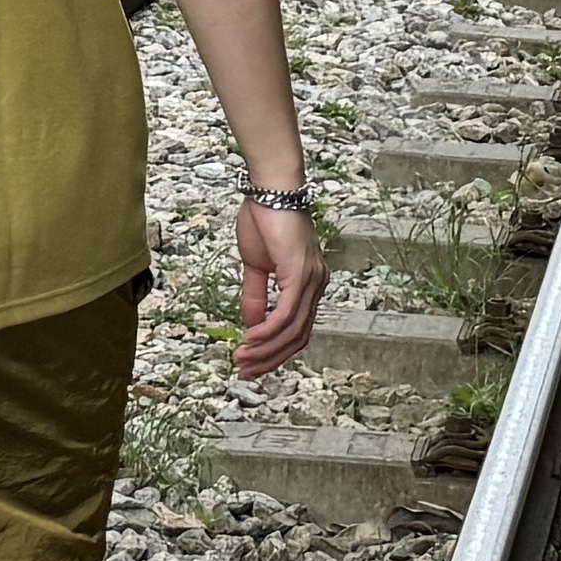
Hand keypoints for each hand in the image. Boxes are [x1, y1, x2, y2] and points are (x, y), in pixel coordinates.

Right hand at [235, 198, 328, 374]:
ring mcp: (312, 280)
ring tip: (242, 358)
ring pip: (292, 331)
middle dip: (271, 359)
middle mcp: (317, 285)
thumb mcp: (256, 266)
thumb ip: (256, 297)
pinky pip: (286, 314)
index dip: (276, 352)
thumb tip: (252, 327)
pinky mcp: (300, 274)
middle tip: (245, 371)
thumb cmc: (264, 219)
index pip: (298, 329)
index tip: (252, 363)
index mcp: (309, 284)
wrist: (269, 189)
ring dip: (265, 350)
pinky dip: (268, 332)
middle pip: (298, 337)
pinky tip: (250, 339)